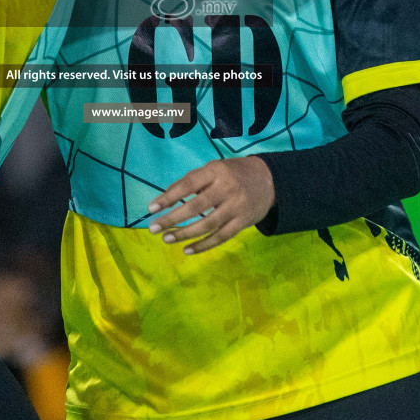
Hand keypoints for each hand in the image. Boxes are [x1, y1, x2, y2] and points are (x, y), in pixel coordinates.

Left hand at [146, 156, 274, 254]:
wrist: (269, 180)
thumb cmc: (233, 173)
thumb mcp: (214, 168)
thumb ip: (193, 181)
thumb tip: (166, 198)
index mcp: (216, 171)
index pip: (188, 185)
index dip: (169, 197)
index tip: (151, 208)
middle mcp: (227, 188)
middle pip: (196, 207)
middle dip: (172, 219)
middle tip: (154, 228)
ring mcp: (236, 207)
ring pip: (207, 225)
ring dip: (185, 234)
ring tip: (167, 238)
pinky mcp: (243, 223)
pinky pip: (220, 237)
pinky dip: (203, 245)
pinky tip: (187, 250)